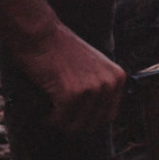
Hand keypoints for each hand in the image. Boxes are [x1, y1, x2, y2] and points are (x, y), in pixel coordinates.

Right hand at [12, 21, 126, 132]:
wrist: (40, 34)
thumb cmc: (61, 50)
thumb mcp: (93, 66)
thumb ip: (100, 86)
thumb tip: (96, 117)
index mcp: (117, 78)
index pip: (108, 116)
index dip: (88, 119)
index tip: (73, 116)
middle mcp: (109, 84)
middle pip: (92, 124)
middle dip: (73, 123)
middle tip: (58, 116)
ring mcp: (92, 89)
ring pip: (75, 125)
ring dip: (59, 122)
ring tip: (49, 113)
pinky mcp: (71, 94)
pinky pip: (60, 119)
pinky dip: (49, 119)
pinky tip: (43, 112)